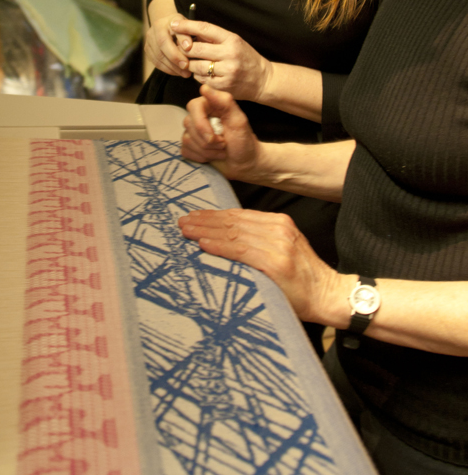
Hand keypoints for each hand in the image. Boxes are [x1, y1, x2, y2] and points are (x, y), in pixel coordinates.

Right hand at [145, 11, 193, 77]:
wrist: (167, 22)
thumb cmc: (180, 24)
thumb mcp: (185, 25)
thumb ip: (186, 34)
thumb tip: (187, 47)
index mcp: (159, 26)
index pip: (164, 41)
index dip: (175, 54)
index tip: (186, 63)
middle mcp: (151, 34)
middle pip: (160, 53)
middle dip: (174, 63)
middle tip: (187, 71)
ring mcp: (148, 43)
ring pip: (158, 60)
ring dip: (172, 69)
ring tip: (185, 74)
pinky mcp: (148, 51)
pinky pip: (157, 64)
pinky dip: (168, 69)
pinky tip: (178, 72)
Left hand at [170, 19, 270, 100]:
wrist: (262, 80)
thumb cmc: (246, 58)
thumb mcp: (235, 42)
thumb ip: (214, 38)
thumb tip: (190, 33)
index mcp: (232, 39)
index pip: (205, 29)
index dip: (187, 26)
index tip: (174, 25)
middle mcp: (230, 54)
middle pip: (196, 49)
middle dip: (184, 49)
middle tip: (180, 48)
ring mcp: (227, 71)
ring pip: (196, 66)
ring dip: (190, 64)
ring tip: (194, 62)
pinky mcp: (223, 86)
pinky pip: (201, 79)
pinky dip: (198, 76)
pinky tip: (204, 73)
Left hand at [178, 208, 342, 323]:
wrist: (329, 295)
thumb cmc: (303, 279)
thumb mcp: (284, 249)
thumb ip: (261, 241)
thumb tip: (226, 239)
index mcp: (280, 223)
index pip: (239, 215)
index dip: (214, 215)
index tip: (194, 216)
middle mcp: (279, 228)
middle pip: (233, 221)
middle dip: (205, 221)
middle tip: (182, 222)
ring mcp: (278, 244)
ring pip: (234, 234)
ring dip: (206, 232)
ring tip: (187, 231)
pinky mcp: (276, 262)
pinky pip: (241, 251)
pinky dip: (220, 247)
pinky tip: (204, 245)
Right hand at [181, 85, 262, 180]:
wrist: (245, 163)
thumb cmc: (244, 141)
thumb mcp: (239, 120)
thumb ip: (224, 102)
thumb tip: (204, 87)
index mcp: (210, 105)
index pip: (194, 106)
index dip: (202, 123)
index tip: (217, 136)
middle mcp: (199, 116)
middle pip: (189, 124)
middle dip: (209, 140)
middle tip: (224, 144)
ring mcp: (193, 132)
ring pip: (187, 139)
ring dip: (207, 150)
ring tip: (221, 150)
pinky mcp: (190, 146)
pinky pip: (185, 150)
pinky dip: (201, 157)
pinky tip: (212, 156)